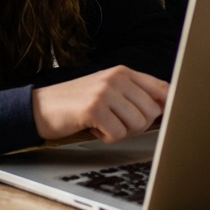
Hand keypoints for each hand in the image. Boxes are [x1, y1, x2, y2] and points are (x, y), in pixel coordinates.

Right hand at [32, 67, 167, 142]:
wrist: (40, 106)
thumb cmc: (77, 103)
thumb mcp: (108, 90)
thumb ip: (135, 94)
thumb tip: (168, 107)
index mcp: (123, 72)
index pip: (162, 88)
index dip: (168, 106)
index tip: (165, 118)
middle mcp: (116, 78)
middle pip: (152, 111)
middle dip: (139, 125)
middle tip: (118, 122)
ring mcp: (105, 92)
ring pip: (137, 124)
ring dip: (121, 131)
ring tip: (103, 123)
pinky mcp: (93, 108)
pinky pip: (117, 134)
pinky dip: (106, 137)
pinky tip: (93, 127)